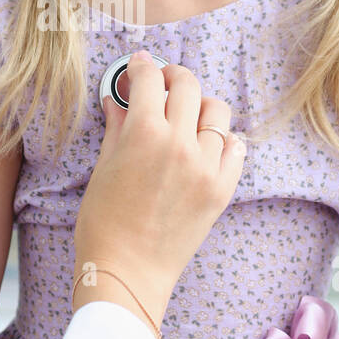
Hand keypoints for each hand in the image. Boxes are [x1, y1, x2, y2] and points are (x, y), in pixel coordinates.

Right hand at [73, 51, 246, 332]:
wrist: (128, 274)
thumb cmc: (103, 224)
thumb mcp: (103, 168)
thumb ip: (117, 127)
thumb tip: (117, 99)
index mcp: (144, 133)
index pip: (148, 79)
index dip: (141, 65)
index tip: (139, 64)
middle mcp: (180, 144)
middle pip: (188, 86)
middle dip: (172, 77)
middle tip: (162, 84)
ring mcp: (206, 167)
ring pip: (217, 112)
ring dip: (200, 106)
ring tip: (186, 117)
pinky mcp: (222, 189)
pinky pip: (235, 148)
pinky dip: (222, 140)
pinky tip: (206, 145)